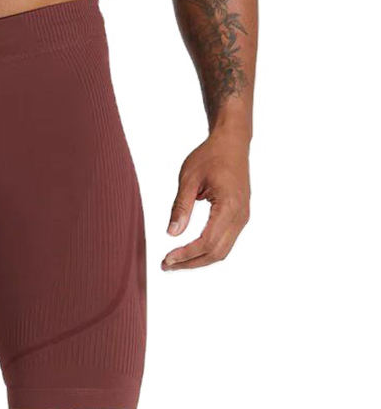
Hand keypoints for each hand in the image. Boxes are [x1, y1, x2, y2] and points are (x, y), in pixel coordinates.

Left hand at [163, 131, 249, 270]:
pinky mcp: (239, 217)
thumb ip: (181, 207)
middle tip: (166, 265)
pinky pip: (225, 242)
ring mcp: (243, 217)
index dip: (186, 254)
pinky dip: (206, 252)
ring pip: (222, 252)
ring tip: (174, 262)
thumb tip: (172, 234)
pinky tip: (189, 253)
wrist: (232, 143)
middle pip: (216, 253)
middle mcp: (240, 215)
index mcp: (229, 205)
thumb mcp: (188, 179)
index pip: (207, 241)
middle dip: (190, 263)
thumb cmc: (210, 156)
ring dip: (198, 261)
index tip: (166, 259)